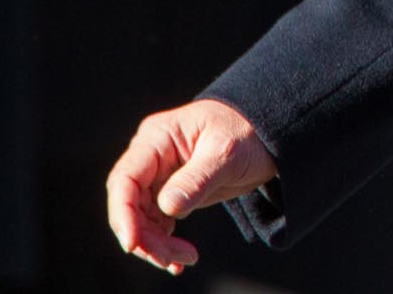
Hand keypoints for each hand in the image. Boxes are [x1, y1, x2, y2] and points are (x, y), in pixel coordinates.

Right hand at [106, 99, 277, 274]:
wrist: (269, 134)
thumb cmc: (248, 132)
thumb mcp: (227, 152)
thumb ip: (198, 178)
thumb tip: (168, 208)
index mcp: (158, 137)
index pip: (125, 179)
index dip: (123, 213)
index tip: (132, 243)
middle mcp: (151, 157)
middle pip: (130, 205)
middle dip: (144, 236)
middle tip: (168, 260)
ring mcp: (159, 176)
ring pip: (142, 219)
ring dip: (157, 244)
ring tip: (186, 259)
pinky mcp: (170, 192)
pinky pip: (157, 222)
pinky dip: (165, 243)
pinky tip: (179, 259)